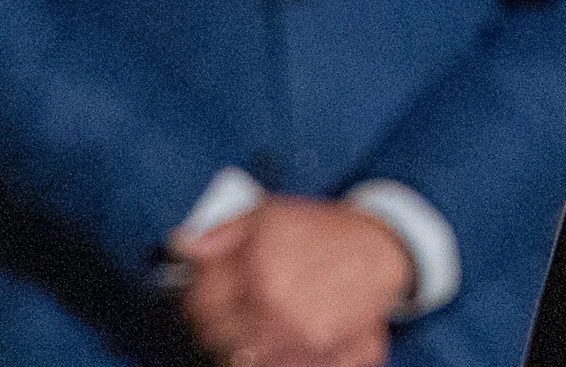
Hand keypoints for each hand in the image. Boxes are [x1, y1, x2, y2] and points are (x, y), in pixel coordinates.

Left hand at [170, 197, 414, 366]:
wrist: (382, 251)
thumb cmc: (326, 231)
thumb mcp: (272, 214)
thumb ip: (223, 232)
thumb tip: (183, 245)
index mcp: (260, 266)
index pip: (201, 302)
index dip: (198, 299)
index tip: (206, 294)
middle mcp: (275, 304)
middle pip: (216, 337)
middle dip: (218, 323)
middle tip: (234, 308)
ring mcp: (295, 336)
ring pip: (241, 358)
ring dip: (241, 343)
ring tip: (259, 322)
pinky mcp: (316, 357)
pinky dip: (269, 357)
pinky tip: (278, 337)